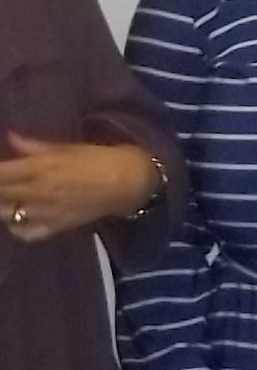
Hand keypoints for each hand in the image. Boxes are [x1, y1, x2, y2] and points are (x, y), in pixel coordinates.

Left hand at [0, 132, 160, 241]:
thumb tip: (10, 136)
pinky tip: (17, 217)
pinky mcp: (57, 227)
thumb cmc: (101, 158)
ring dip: (2, 204)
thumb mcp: (68, 147)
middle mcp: (37, 192)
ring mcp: (45, 212)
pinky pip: (25, 232)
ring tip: (7, 196)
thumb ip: (35, 145)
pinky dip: (15, 226)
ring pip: (5, 213)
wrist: (131, 183)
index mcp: (39, 168)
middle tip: (4, 180)